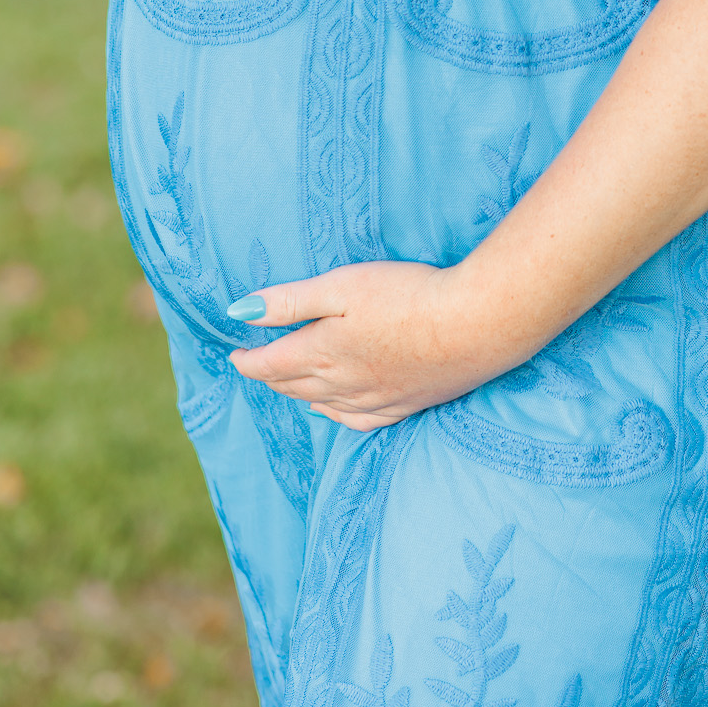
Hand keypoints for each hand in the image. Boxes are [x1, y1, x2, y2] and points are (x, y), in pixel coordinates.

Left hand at [227, 262, 504, 429]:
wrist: (472, 325)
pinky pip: (356, 420)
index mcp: (322, 352)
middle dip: (270, 376)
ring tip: (286, 384)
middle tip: (257, 364)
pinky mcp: (404, 404)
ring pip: (321, 405)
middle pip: (293, 386)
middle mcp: (342, 383)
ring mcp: (374, 399)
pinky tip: (334, 409)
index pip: (271, 364)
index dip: (248, 359)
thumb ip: (290, 301)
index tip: (235, 353)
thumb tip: (239, 312)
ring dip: (297, 395)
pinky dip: (335, 415)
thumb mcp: (342, 285)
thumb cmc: (407, 295)